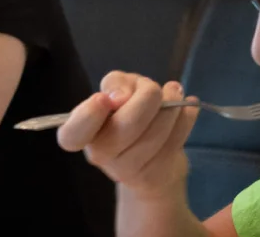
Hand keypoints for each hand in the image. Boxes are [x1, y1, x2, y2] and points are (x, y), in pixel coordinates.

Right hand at [56, 71, 199, 197]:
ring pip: (157, 132)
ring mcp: (127, 170)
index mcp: (83, 133)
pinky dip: (186, 118)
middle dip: (148, 97)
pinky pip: (176, 141)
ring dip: (172, 106)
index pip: (72, 134)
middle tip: (154, 88)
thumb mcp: (118, 88)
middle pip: (128, 126)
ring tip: (174, 92)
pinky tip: (187, 108)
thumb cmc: (128, 113)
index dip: (88, 116)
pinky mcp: (154, 176)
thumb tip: (120, 97)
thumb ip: (116, 83)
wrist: (152, 158)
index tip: (104, 99)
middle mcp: (99, 155)